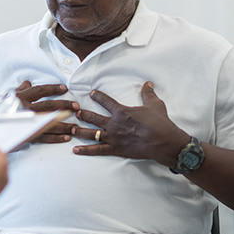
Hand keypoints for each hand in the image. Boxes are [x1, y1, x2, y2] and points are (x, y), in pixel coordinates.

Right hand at [15, 80, 78, 142]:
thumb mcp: (8, 97)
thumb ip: (20, 90)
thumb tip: (28, 82)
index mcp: (20, 98)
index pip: (39, 90)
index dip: (53, 89)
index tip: (64, 88)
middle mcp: (25, 109)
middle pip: (49, 106)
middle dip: (64, 106)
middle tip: (76, 106)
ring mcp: (27, 123)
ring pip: (50, 123)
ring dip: (65, 124)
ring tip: (76, 125)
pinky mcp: (27, 135)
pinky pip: (45, 137)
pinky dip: (57, 138)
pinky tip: (67, 137)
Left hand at [71, 82, 188, 166]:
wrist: (162, 141)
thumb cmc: (159, 122)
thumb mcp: (154, 104)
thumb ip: (148, 94)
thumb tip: (148, 83)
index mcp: (121, 112)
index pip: (106, 101)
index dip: (98, 96)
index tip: (92, 93)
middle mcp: (113, 124)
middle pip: (92, 117)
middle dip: (83, 114)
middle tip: (76, 112)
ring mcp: (112, 137)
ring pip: (91, 133)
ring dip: (79, 131)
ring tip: (71, 129)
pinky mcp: (115, 149)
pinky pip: (97, 150)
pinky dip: (85, 150)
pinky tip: (75, 150)